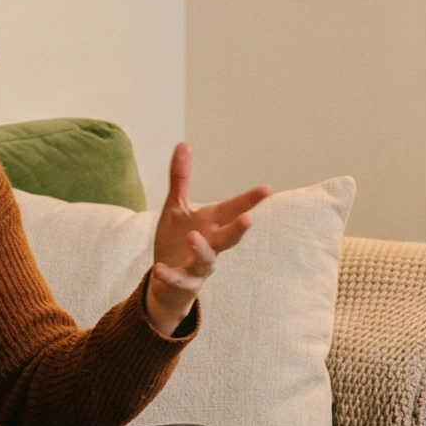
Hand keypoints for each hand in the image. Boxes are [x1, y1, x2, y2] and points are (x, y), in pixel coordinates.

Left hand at [143, 143, 269, 336]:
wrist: (167, 282)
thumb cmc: (177, 240)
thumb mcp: (176, 206)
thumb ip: (181, 178)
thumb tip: (184, 143)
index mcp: (211, 224)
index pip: (232, 209)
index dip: (249, 200)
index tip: (267, 189)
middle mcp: (210, 244)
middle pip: (228, 237)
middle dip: (238, 228)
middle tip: (249, 219)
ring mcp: (197, 265)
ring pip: (206, 259)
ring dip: (201, 248)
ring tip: (193, 236)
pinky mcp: (181, 282)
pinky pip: (177, 279)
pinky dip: (169, 275)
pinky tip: (158, 268)